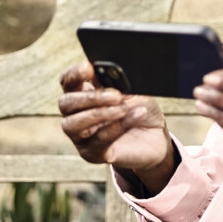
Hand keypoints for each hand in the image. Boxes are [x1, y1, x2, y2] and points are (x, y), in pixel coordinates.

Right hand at [57, 61, 175, 191]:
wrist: (156, 137)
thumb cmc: (140, 108)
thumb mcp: (133, 90)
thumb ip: (118, 81)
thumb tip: (110, 71)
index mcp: (82, 93)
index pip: (67, 81)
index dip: (74, 74)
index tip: (89, 68)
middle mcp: (75, 115)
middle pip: (66, 103)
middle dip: (89, 97)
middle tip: (115, 95)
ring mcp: (81, 137)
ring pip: (74, 124)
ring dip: (99, 114)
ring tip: (123, 108)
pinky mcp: (94, 154)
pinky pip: (99, 139)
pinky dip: (118, 126)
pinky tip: (136, 115)